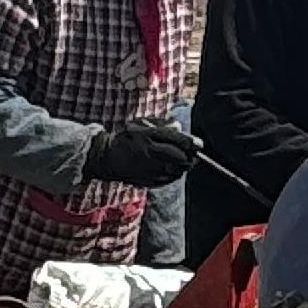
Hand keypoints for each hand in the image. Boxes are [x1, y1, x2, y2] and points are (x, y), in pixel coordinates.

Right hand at [81, 118, 201, 187]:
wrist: (107, 158)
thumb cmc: (126, 138)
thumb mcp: (141, 125)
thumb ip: (161, 126)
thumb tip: (179, 127)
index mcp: (149, 138)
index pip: (178, 141)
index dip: (192, 143)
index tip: (200, 144)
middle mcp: (151, 155)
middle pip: (181, 158)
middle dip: (190, 156)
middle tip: (193, 154)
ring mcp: (150, 170)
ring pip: (177, 170)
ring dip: (184, 166)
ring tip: (183, 161)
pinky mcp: (149, 181)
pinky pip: (169, 179)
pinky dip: (174, 174)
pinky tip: (172, 169)